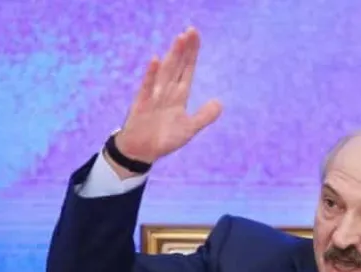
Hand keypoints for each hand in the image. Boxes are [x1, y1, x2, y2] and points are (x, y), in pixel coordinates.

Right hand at [115, 27, 221, 164]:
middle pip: (178, 66)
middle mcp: (167, 91)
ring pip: (165, 72)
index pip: (187, 69)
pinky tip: (156, 60)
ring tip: (180, 39)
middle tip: (191, 30)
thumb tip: (219, 103)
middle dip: (184, 49)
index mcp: (179, 95)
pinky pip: (147, 86)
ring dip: (173, 56)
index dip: (192, 53)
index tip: (196, 35)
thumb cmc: (163, 139)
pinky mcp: (141, 103)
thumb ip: (204, 116)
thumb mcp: (189, 129)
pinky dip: (151, 74)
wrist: (141, 152)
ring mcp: (154, 96)